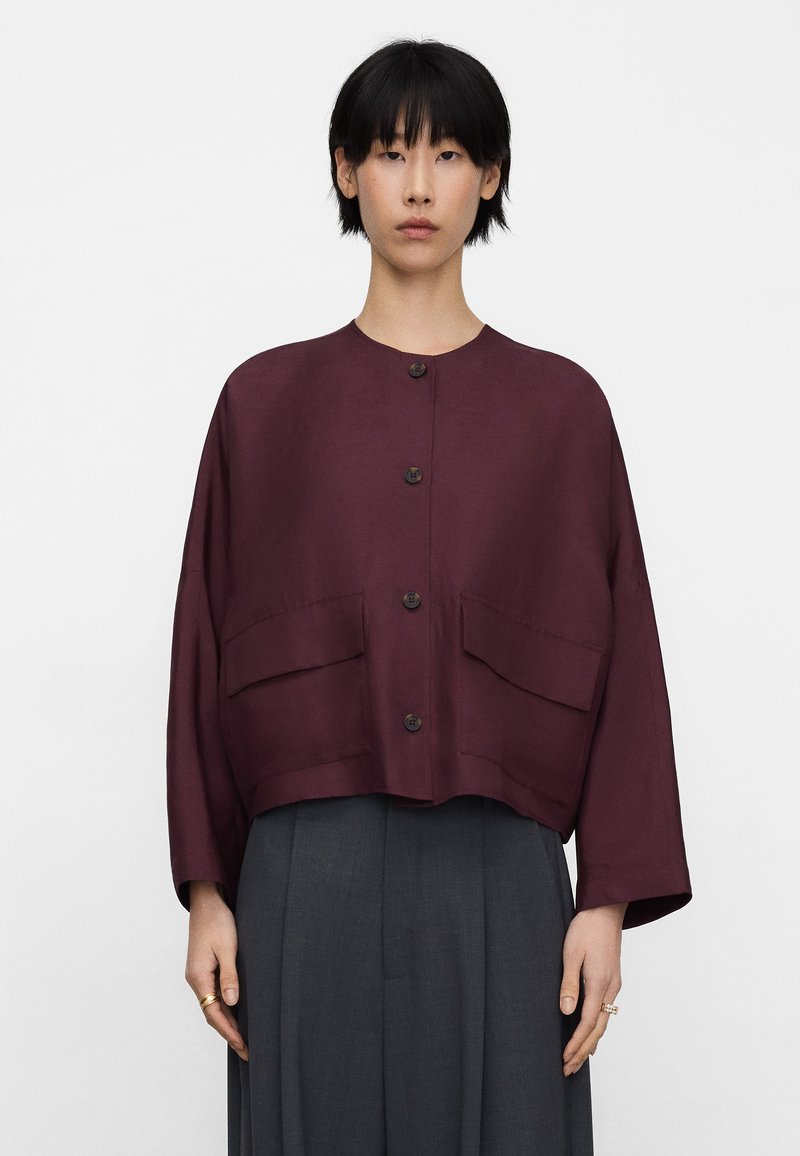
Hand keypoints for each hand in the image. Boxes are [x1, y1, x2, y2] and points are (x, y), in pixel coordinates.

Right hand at [185, 881, 248, 1061]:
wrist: (207, 901)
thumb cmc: (218, 921)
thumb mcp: (227, 947)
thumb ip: (229, 976)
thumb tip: (232, 1003)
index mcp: (198, 976)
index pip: (214, 1013)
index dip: (230, 1031)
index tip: (244, 1047)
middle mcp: (195, 979)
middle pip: (211, 1014)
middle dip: (229, 1033)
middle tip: (247, 1052)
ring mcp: (199, 974)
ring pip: (212, 1005)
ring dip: (227, 1023)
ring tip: (243, 1040)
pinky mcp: (204, 968)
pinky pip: (213, 994)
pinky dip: (225, 1008)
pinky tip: (237, 1014)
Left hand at [559, 902, 624, 1076]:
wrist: (606, 910)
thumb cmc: (585, 928)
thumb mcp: (571, 953)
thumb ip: (569, 984)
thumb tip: (566, 1013)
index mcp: (599, 983)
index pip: (587, 1024)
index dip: (576, 1044)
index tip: (565, 1059)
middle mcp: (610, 989)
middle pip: (598, 1029)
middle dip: (583, 1051)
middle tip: (568, 1069)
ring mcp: (614, 985)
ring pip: (604, 1022)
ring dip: (591, 1042)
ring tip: (578, 1059)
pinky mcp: (612, 979)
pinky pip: (605, 1011)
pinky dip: (597, 1027)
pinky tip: (591, 1033)